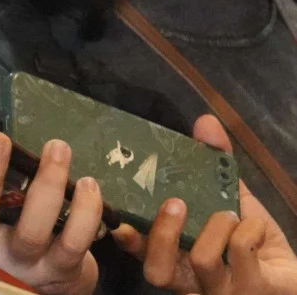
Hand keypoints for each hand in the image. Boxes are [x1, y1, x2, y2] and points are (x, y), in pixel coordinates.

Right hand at [112, 115, 296, 293]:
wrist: (293, 277)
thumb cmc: (254, 244)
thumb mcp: (230, 201)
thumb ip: (214, 166)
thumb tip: (205, 121)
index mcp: (178, 260)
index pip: (143, 256)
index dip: (128, 241)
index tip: (120, 218)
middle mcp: (192, 280)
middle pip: (158, 271)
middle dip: (162, 234)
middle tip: (176, 203)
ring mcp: (221, 289)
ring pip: (201, 259)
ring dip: (216, 226)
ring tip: (229, 214)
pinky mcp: (252, 289)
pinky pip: (241, 252)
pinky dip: (249, 229)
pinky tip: (254, 227)